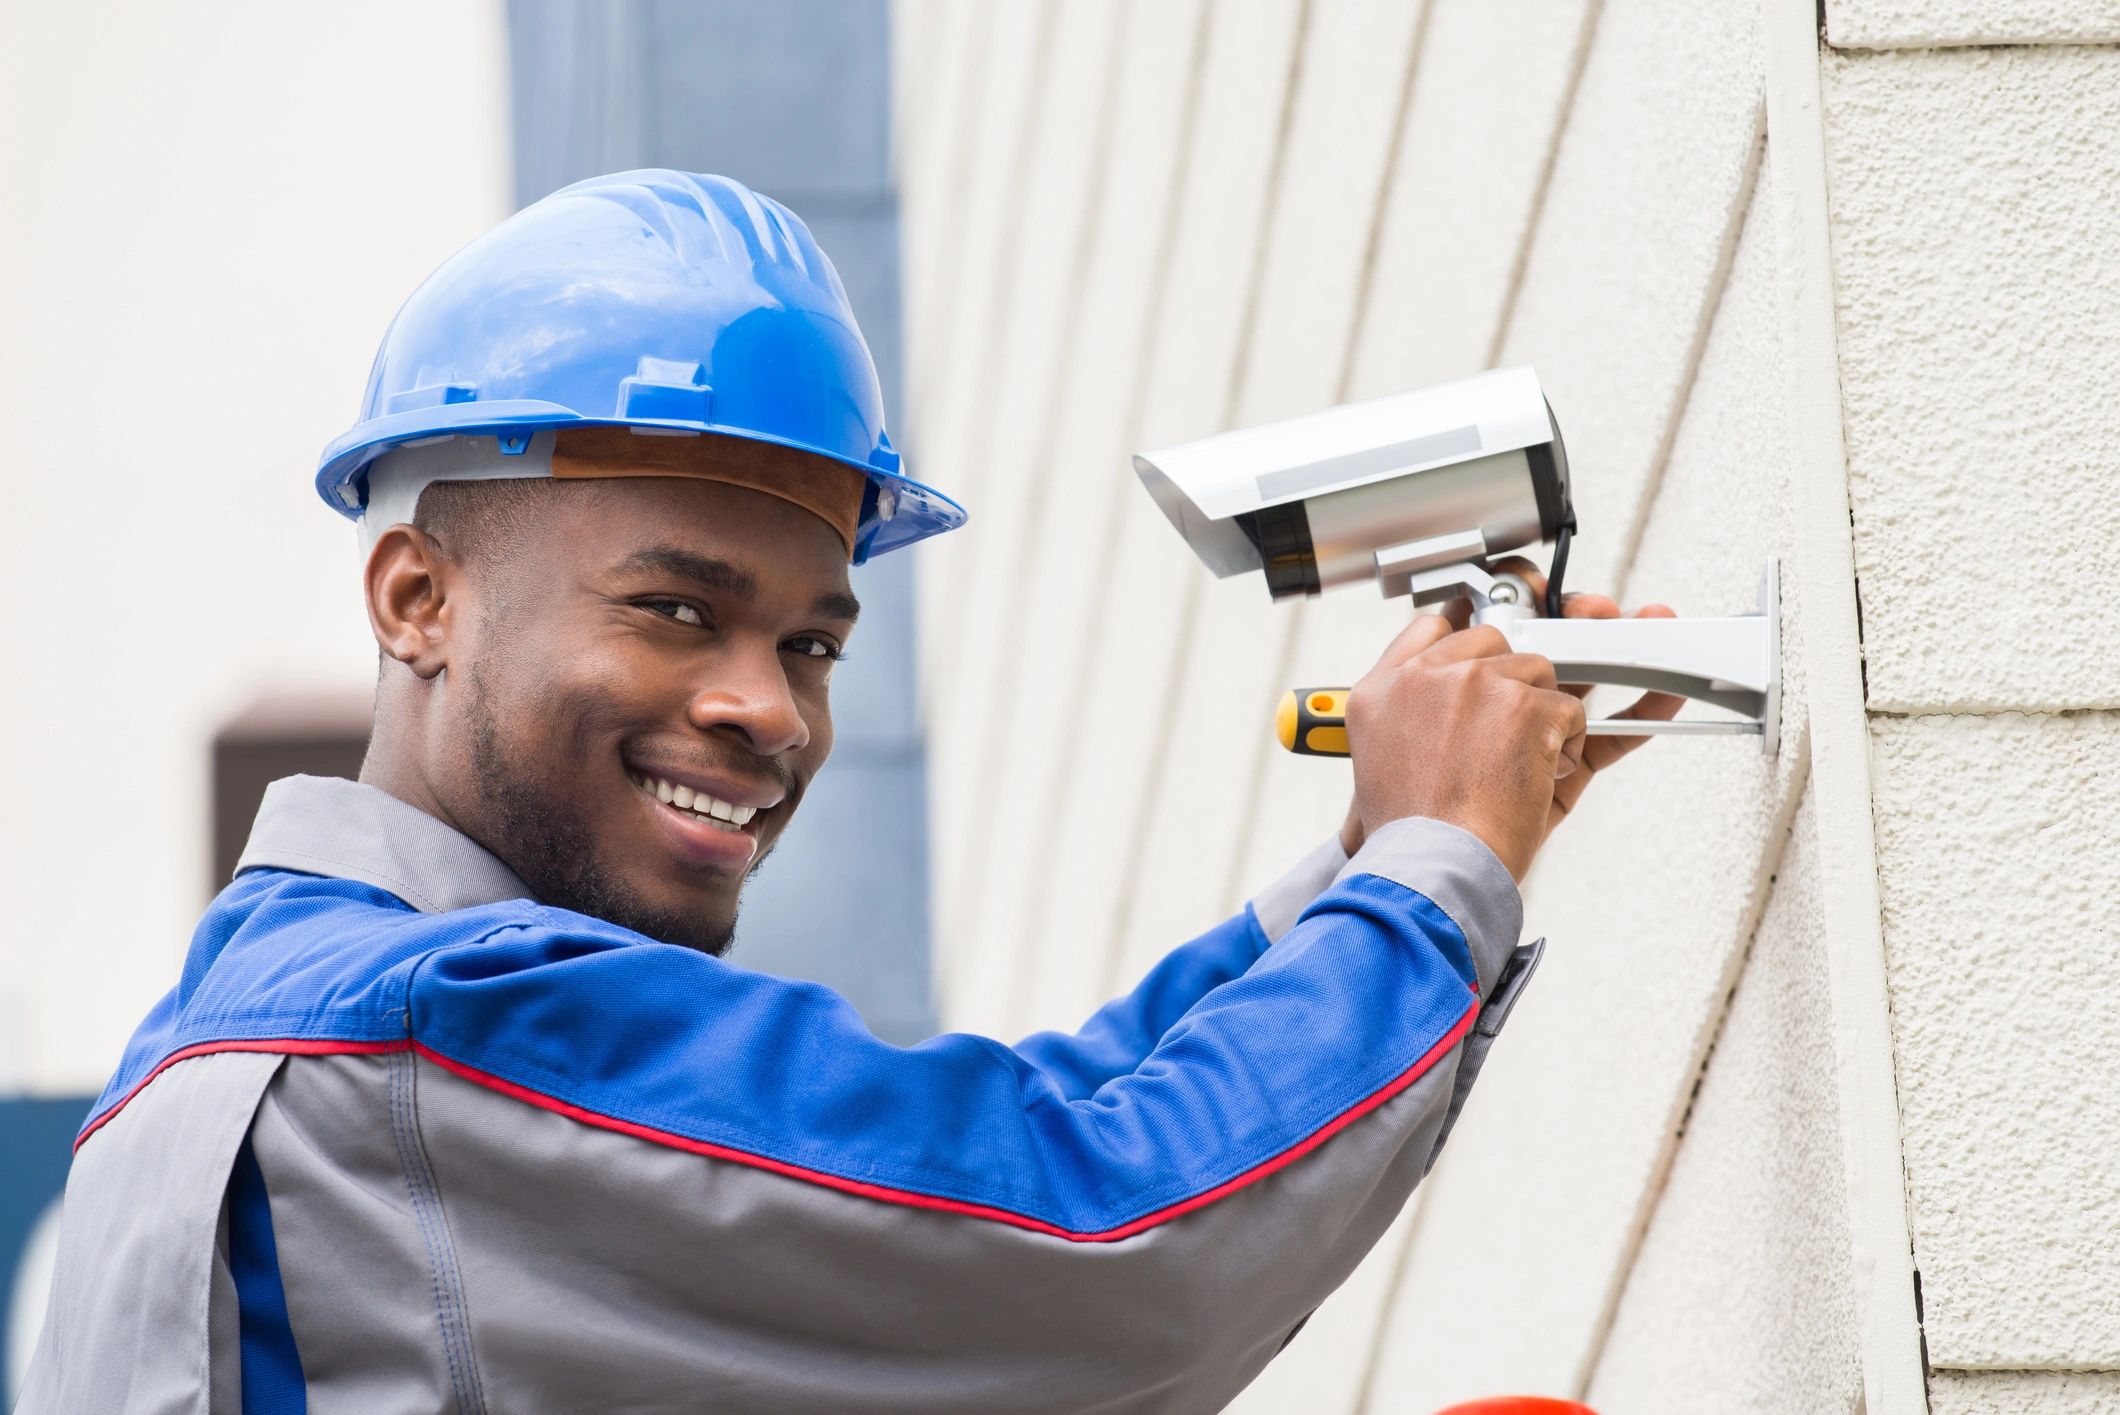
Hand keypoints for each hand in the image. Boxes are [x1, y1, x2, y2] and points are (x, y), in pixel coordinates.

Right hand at [1337, 564, 1681, 862]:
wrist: (1431, 869)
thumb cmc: (1410, 836)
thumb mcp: (1379, 764)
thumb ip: (1412, 713)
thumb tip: (1445, 668)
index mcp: (1382, 689)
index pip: (1430, 630)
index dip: (1466, 642)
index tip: (1487, 658)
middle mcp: (1426, 676)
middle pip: (1493, 641)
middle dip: (1514, 678)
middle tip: (1515, 725)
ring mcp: (1478, 684)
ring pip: (1538, 672)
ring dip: (1543, 718)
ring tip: (1520, 769)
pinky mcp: (1526, 705)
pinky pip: (1571, 707)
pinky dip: (1572, 745)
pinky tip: (1546, 774)